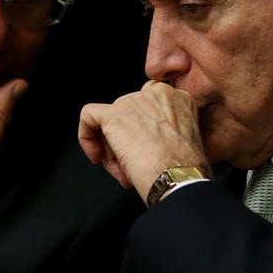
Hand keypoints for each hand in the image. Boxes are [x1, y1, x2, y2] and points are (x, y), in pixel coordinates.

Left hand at [79, 81, 208, 201]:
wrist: (178, 179)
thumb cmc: (185, 170)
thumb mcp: (183, 139)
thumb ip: (163, 128)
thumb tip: (142, 136)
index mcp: (177, 97)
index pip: (147, 108)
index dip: (142, 132)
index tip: (146, 150)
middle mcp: (155, 93)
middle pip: (126, 114)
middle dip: (126, 142)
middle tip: (131, 165)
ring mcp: (132, 102)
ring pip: (110, 121)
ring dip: (113, 149)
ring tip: (124, 171)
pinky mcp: (113, 115)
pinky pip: (88, 116)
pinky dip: (86, 137)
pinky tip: (96, 156)